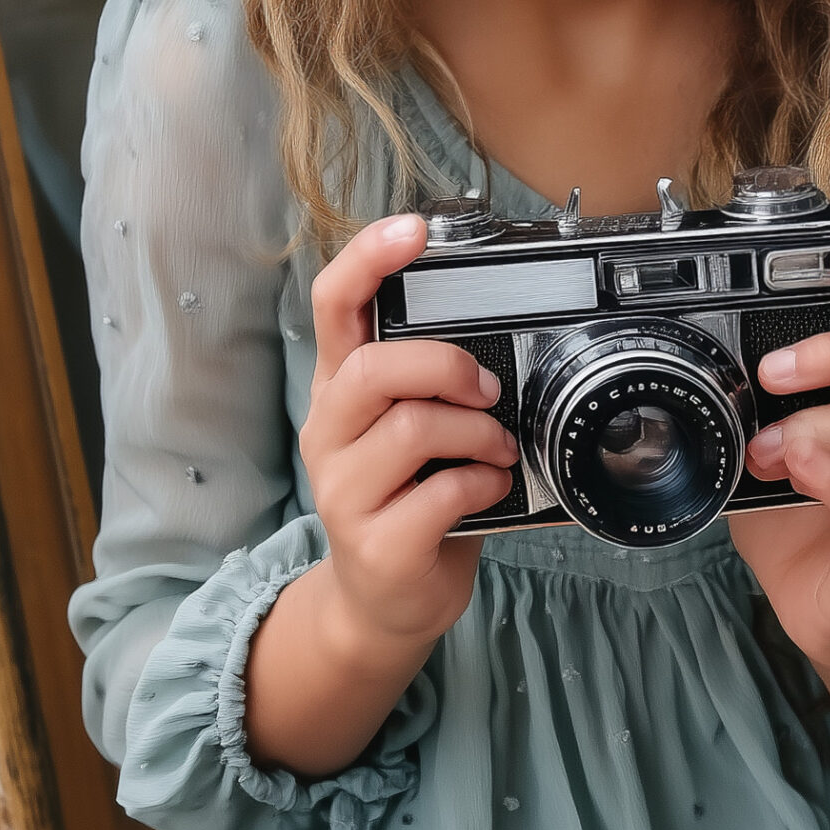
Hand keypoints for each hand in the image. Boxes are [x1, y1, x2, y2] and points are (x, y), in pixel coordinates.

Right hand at [298, 213, 518, 659]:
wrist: (386, 602)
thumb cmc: (410, 499)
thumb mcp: (413, 429)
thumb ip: (433, 383)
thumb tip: (500, 338)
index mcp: (340, 389)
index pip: (333, 305)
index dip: (368, 259)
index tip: (413, 228)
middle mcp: (329, 433)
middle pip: (371, 367)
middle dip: (444, 366)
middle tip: (489, 389)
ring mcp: (343, 491)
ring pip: (410, 429)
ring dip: (476, 432)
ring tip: (497, 449)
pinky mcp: (375, 544)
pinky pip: (438, 494)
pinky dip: (481, 484)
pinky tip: (490, 489)